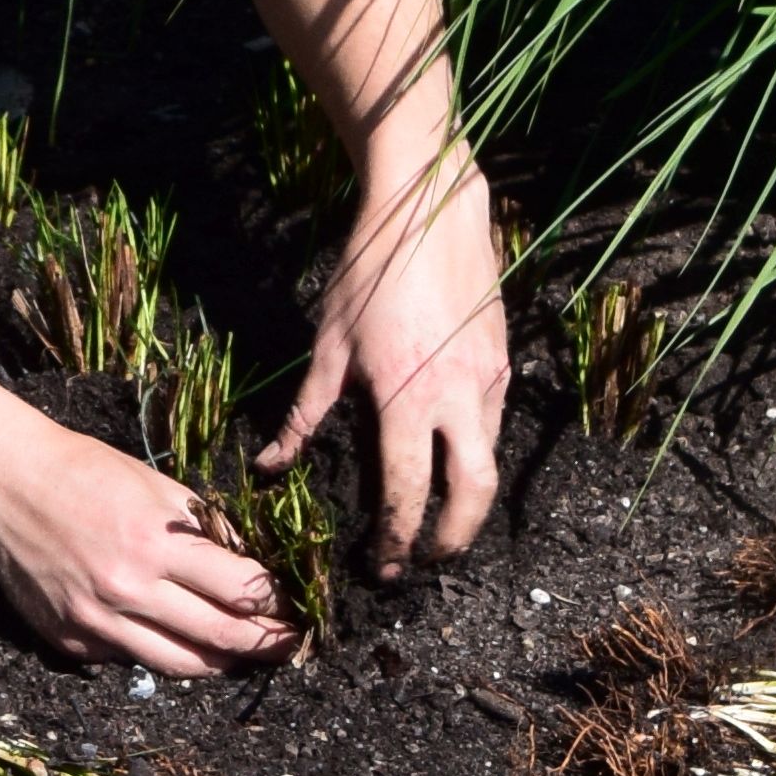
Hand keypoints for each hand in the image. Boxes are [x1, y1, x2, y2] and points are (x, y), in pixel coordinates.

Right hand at [0, 410, 289, 675]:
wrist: (2, 484)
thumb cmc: (81, 471)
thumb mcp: (154, 483)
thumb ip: (202, 527)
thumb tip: (247, 564)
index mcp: (154, 543)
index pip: (239, 589)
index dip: (275, 602)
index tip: (293, 606)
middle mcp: (126, 590)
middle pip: (219, 637)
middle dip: (264, 644)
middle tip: (288, 645)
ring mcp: (95, 622)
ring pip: (178, 664)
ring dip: (219, 662)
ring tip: (240, 656)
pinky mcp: (70, 640)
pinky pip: (128, 658)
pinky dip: (155, 649)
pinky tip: (169, 636)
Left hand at [277, 150, 507, 578]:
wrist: (430, 208)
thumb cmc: (368, 270)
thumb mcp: (325, 342)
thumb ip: (304, 412)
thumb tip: (271, 465)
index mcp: (405, 396)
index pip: (407, 491)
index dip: (396, 538)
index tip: (383, 567)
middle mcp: (458, 395)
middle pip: (473, 494)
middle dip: (453, 539)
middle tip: (425, 559)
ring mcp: (488, 378)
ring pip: (490, 459)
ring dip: (467, 496)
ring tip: (438, 515)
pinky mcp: (504, 360)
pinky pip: (494, 421)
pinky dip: (475, 448)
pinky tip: (448, 448)